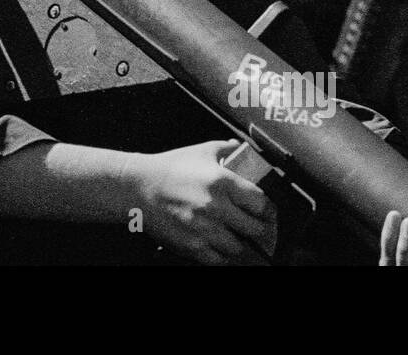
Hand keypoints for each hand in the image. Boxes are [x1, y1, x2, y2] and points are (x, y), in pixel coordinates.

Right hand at [132, 139, 276, 264]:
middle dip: (257, 229)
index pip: (262, 204)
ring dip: (238, 243)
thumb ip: (226, 148)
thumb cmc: (169, 168)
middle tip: (254, 226)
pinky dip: (221, 255)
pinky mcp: (192, 246)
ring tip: (233, 235)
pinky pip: (218, 259)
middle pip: (255, 229)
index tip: (267, 213)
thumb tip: (243, 148)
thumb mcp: (201, 151)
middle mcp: (218, 207)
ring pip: (238, 247)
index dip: (269, 210)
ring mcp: (205, 229)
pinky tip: (218, 246)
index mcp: (224, 182)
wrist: (138, 188)